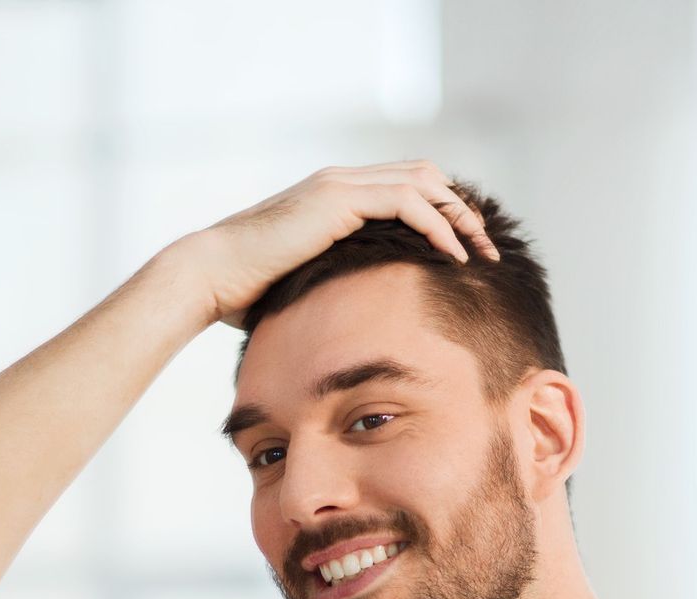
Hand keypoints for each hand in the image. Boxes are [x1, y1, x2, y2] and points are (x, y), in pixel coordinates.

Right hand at [168, 160, 502, 328]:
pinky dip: (437, 226)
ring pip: (425, 182)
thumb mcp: (304, 286)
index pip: (407, 187)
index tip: (466, 253)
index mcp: (335, 196)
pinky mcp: (338, 200)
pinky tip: (454, 256)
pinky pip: (408, 202)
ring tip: (482, 253)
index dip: (443, 214)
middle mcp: (341, 182)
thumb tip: (354, 324)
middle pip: (426, 176)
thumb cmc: (246, 293)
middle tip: (487, 250)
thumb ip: (334, 286)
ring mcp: (340, 186)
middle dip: (461, 211)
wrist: (209, 277)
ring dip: (459, 217)